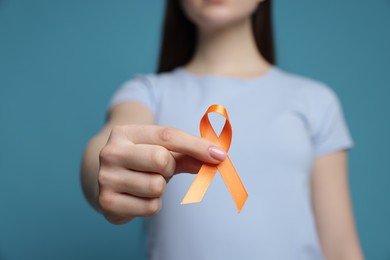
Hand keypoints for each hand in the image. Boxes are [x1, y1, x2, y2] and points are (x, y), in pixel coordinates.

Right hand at [97, 125, 226, 223]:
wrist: (107, 178)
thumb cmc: (141, 161)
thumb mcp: (162, 150)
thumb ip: (189, 153)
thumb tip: (218, 159)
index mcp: (125, 132)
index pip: (167, 136)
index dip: (197, 146)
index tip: (220, 155)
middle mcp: (110, 152)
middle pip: (161, 159)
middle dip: (169, 168)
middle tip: (160, 170)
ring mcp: (106, 178)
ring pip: (157, 186)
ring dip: (159, 188)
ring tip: (145, 182)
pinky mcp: (107, 203)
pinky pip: (151, 207)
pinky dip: (152, 205)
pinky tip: (138, 197)